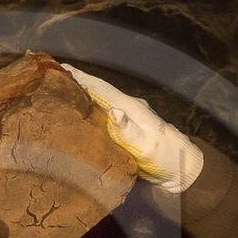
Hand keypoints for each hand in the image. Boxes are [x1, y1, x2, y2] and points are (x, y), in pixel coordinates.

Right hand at [61, 63, 203, 193]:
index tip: (62, 67)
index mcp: (131, 107)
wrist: (183, 169)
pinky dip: (92, 108)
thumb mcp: (146, 146)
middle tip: (54, 79)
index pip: (102, 88)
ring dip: (83, 95)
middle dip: (78, 83)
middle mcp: (129, 107)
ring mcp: (130, 116)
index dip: (82, 77)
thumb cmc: (165, 157)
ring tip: (62, 93)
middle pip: (99, 91)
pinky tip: (82, 112)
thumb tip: (113, 110)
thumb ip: (128, 130)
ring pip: (102, 100)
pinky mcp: (130, 127)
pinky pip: (106, 113)